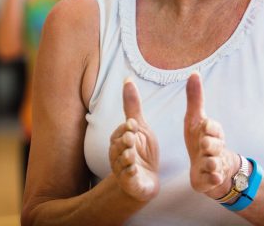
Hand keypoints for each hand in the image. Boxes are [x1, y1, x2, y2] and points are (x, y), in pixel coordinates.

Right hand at [108, 79, 159, 201]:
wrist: (145, 180)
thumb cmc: (141, 151)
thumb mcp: (140, 127)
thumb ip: (132, 106)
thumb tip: (127, 79)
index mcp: (119, 140)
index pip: (121, 132)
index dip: (127, 128)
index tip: (133, 124)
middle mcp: (117, 154)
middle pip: (118, 146)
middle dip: (124, 142)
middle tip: (131, 137)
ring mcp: (122, 170)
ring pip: (122, 163)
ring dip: (126, 158)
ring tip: (131, 155)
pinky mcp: (130, 184)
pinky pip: (128, 179)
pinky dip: (130, 175)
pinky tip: (134, 170)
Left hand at [184, 73, 238, 198]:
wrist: (208, 168)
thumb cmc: (200, 139)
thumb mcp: (195, 119)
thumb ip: (195, 98)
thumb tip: (194, 72)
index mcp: (212, 132)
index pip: (213, 127)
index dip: (209, 127)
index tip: (205, 126)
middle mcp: (215, 148)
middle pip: (214, 144)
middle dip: (209, 144)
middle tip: (204, 144)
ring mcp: (215, 164)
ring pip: (213, 162)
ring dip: (209, 161)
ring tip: (206, 162)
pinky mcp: (211, 180)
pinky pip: (214, 180)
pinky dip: (212, 178)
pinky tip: (210, 176)